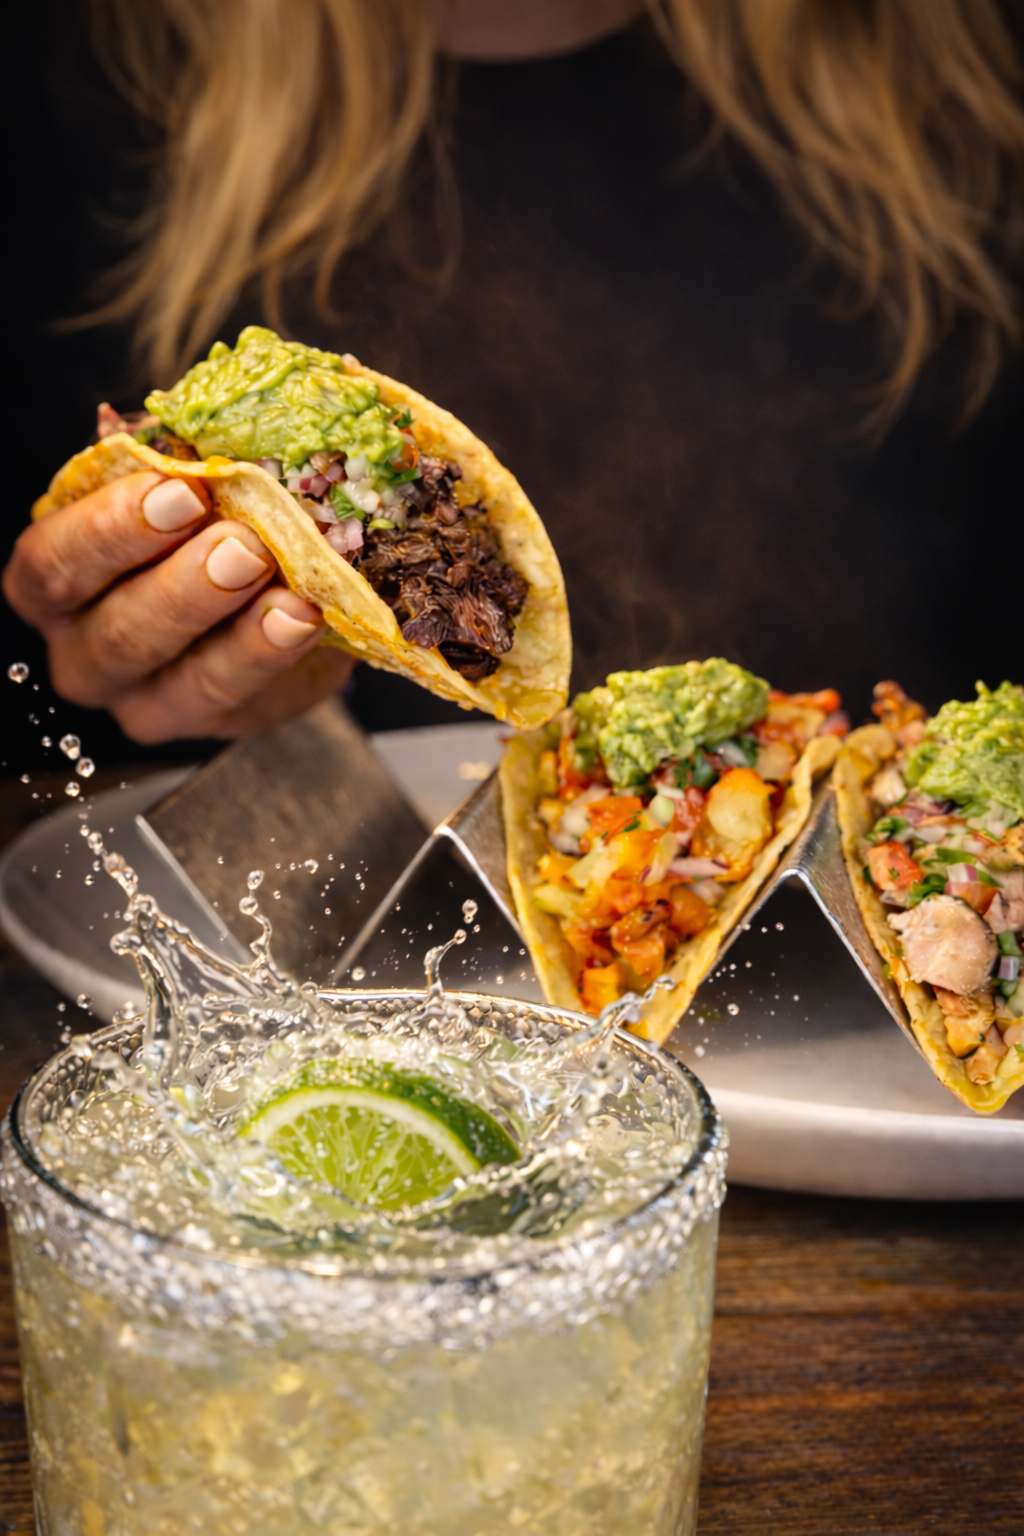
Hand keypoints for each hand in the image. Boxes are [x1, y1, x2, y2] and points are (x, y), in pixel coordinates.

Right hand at [3, 470, 354, 741]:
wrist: (269, 592)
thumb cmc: (203, 522)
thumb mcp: (186, 486)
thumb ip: (183, 465)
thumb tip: (208, 426)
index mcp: (57, 578)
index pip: (52, 563)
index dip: (110, 530)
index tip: (179, 491)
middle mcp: (86, 649)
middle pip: (115, 631)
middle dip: (182, 586)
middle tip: (241, 545)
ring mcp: (146, 698)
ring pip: (177, 680)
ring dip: (236, 630)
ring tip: (284, 587)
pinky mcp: (210, 721)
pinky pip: (235, 696)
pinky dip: (271, 655)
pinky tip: (304, 618)